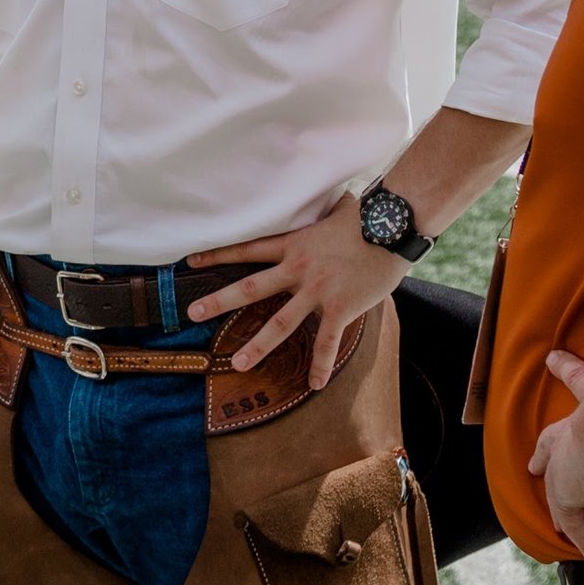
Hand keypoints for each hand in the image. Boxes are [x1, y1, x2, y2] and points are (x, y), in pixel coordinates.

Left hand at [185, 193, 409, 388]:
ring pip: (280, 322)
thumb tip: (329, 199)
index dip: (217, 255)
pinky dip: (320, 364)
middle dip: (219, 301)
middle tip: (191, 313)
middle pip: (250, 288)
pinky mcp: (341, 308)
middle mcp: (298, 268)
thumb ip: (320, 215)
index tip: (191, 262)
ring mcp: (318, 290)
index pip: (247, 249)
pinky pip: (327, 342)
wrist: (392, 228)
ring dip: (258, 345)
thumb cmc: (367, 217)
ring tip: (237, 364)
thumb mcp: (333, 212)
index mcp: (293, 244)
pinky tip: (314, 384)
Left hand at [526, 349, 583, 567]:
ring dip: (557, 495)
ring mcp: (566, 464)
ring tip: (558, 518)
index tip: (553, 360)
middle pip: (555, 440)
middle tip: (535, 457)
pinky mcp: (565, 491)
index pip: (583, 384)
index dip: (568, 370)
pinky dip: (582, 537)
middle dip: (548, 448)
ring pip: (555, 479)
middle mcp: (576, 434)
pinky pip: (570, 520)